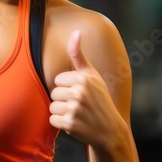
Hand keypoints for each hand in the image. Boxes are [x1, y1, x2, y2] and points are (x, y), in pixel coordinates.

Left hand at [49, 30, 125, 148]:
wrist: (109, 130)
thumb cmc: (99, 99)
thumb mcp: (92, 76)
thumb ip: (79, 55)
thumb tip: (76, 31)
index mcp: (84, 78)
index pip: (58, 80)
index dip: (67, 87)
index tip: (80, 93)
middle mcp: (79, 92)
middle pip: (54, 93)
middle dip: (63, 100)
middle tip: (79, 105)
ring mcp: (75, 109)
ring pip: (52, 107)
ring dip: (61, 112)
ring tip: (77, 114)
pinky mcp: (70, 124)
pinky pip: (52, 120)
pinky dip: (60, 123)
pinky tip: (74, 123)